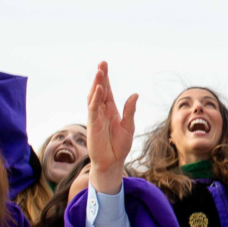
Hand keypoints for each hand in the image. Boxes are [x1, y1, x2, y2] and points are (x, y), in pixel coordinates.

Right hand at [86, 62, 137, 186]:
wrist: (113, 162)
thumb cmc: (120, 146)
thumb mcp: (129, 126)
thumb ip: (130, 110)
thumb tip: (135, 94)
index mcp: (111, 110)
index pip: (107, 91)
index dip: (106, 78)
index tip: (104, 65)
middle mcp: (102, 111)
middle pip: (100, 91)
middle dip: (100, 77)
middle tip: (102, 64)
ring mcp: (96, 117)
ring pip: (94, 97)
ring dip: (97, 85)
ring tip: (100, 72)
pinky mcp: (92, 125)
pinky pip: (93, 109)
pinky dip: (95, 99)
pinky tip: (99, 89)